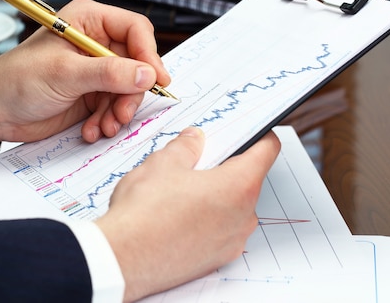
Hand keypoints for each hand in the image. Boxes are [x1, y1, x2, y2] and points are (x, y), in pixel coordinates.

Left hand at [0, 0, 170, 142]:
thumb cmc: (19, 80)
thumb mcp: (66, 74)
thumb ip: (109, 73)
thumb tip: (147, 74)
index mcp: (89, 22)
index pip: (135, 30)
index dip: (149, 54)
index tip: (155, 79)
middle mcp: (96, 43)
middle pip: (137, 64)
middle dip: (131, 92)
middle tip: (122, 112)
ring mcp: (95, 71)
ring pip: (128, 89)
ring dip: (118, 111)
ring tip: (104, 126)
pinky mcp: (91, 94)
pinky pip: (114, 107)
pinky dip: (107, 121)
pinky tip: (91, 130)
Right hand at [96, 128, 280, 301]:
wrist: (122, 259)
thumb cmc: (144, 213)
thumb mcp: (163, 163)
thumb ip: (186, 146)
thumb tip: (194, 140)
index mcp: (238, 186)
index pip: (267, 151)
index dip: (258, 135)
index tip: (249, 131)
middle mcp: (244, 217)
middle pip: (247, 180)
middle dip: (225, 167)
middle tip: (197, 160)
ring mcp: (231, 241)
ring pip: (232, 207)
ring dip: (214, 195)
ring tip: (180, 191)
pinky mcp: (216, 259)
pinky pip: (220, 230)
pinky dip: (206, 219)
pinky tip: (177, 215)